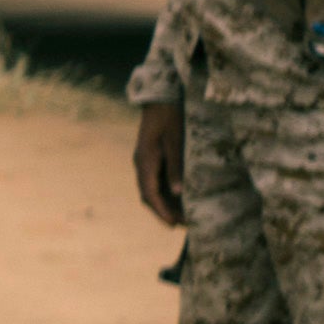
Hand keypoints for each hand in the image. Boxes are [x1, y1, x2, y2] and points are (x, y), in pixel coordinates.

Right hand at [134, 98, 186, 230]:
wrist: (161, 98)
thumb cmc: (171, 117)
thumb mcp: (176, 142)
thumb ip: (176, 167)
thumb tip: (178, 193)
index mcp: (145, 161)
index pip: (150, 193)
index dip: (161, 211)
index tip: (173, 225)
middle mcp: (141, 163)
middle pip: (148, 194)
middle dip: (163, 211)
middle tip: (181, 224)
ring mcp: (144, 160)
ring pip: (150, 188)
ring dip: (163, 203)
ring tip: (182, 214)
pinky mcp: (150, 156)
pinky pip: (154, 180)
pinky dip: (164, 192)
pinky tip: (178, 196)